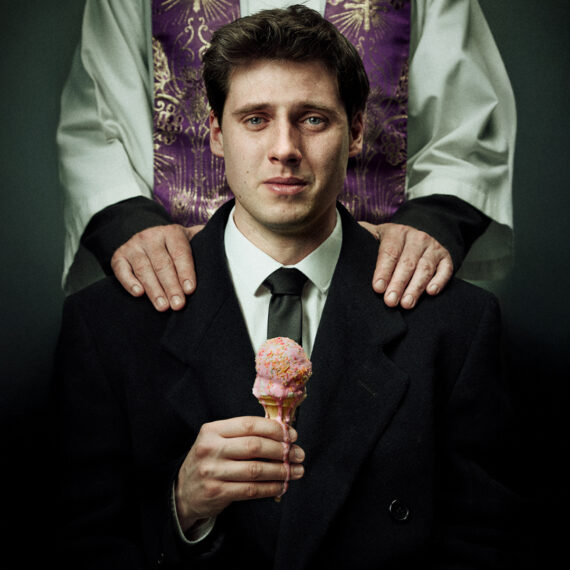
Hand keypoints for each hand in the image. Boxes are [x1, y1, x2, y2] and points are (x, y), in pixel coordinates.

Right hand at [110, 224, 203, 311]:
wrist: (148, 238)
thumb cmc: (177, 246)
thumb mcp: (192, 239)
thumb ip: (207, 243)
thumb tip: (232, 247)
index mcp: (172, 232)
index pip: (180, 252)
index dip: (186, 272)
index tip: (191, 290)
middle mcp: (151, 236)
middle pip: (162, 263)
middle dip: (171, 286)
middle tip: (178, 305)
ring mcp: (134, 245)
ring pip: (143, 268)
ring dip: (153, 289)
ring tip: (162, 307)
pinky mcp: (119, 255)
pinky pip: (121, 269)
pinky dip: (129, 281)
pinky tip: (138, 294)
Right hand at [175, 417, 304, 531]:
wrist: (183, 491)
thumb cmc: (209, 460)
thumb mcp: (217, 440)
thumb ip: (242, 434)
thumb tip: (282, 432)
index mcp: (212, 430)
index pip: (249, 425)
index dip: (274, 429)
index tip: (292, 435)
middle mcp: (211, 448)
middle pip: (254, 446)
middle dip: (282, 450)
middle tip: (298, 454)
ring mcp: (212, 471)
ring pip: (256, 470)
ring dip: (281, 470)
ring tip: (296, 470)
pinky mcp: (217, 492)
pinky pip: (251, 490)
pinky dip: (271, 488)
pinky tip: (282, 485)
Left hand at [359, 222, 453, 308]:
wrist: (415, 237)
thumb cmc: (388, 243)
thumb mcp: (374, 235)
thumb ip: (361, 237)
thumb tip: (338, 239)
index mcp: (396, 232)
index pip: (389, 252)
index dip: (383, 271)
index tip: (377, 288)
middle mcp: (416, 238)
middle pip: (407, 263)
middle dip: (398, 284)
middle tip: (390, 301)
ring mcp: (432, 247)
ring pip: (424, 268)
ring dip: (416, 287)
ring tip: (407, 304)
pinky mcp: (446, 258)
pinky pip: (445, 270)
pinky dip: (439, 281)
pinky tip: (431, 293)